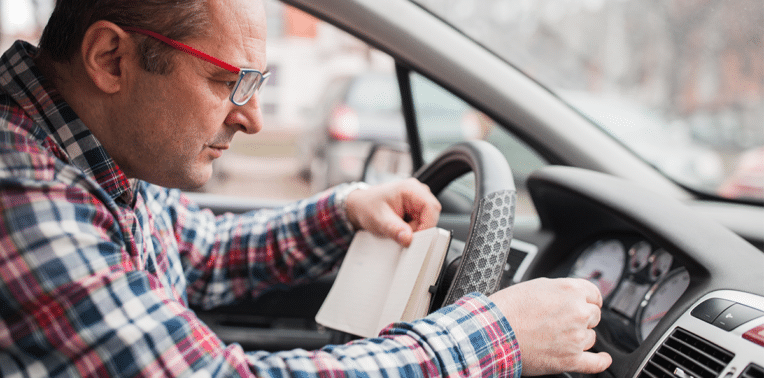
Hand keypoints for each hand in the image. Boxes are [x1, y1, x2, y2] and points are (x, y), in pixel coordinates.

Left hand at [345, 178, 440, 246]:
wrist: (360, 206)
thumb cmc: (367, 207)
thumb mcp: (379, 219)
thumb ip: (394, 229)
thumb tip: (408, 239)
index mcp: (411, 188)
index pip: (431, 207)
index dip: (427, 225)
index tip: (415, 238)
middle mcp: (417, 191)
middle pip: (431, 214)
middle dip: (419, 229)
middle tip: (403, 234)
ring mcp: (418, 199)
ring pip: (427, 220)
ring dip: (415, 229)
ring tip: (398, 229)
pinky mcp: (416, 208)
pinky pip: (421, 222)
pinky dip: (412, 229)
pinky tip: (400, 227)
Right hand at [489, 277, 612, 375]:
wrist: (494, 331)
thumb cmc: (508, 308)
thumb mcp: (536, 285)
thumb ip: (560, 290)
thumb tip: (571, 295)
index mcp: (570, 291)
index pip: (594, 294)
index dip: (588, 300)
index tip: (586, 305)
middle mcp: (578, 312)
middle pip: (594, 316)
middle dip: (582, 318)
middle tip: (562, 321)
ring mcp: (576, 337)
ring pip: (591, 337)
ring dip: (579, 337)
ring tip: (557, 336)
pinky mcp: (570, 359)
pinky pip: (595, 363)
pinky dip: (600, 361)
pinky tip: (602, 359)